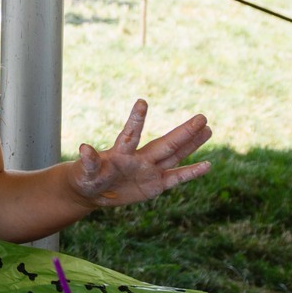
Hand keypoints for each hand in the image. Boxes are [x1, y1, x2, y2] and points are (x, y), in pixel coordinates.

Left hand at [70, 100, 211, 207]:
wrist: (92, 191)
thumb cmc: (85, 177)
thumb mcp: (84, 172)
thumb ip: (88, 162)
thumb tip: (84, 148)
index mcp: (121, 152)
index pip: (131, 134)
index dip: (136, 119)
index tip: (141, 102)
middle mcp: (139, 158)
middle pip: (165, 144)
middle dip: (183, 132)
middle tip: (202, 117)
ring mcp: (149, 170)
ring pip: (175, 156)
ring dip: (191, 144)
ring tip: (207, 129)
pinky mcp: (155, 185)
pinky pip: (176, 178)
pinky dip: (191, 173)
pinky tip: (207, 164)